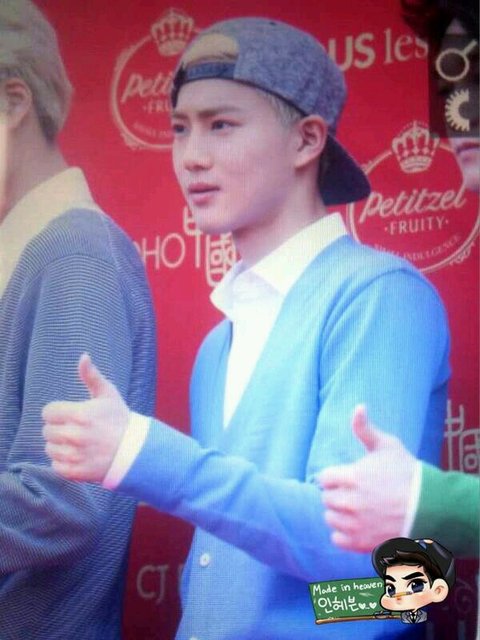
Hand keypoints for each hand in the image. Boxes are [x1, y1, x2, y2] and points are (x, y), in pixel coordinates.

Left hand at [43, 353, 128, 481]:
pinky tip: (79, 456)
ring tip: (78, 443)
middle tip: (76, 429)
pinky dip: (64, 461)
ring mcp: (73, 455)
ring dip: (60, 445)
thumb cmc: (120, 419)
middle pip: (47, 430)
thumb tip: (83, 356)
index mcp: (79, 414)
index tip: (71, 415)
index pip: (48, 412)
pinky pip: (55, 465)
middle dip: (59, 428)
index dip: (58, 412)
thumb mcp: (108, 394)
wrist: (135, 450)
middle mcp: (74, 435)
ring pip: (49, 448)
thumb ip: (91, 376)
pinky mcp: (74, 472)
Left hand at [316, 405, 416, 551]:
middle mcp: (350, 501)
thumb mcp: (387, 446)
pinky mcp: (362, 543)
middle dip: (337, 494)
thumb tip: (358, 407)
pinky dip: (343, 534)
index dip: (334, 477)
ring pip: (330, 519)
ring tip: (355, 509)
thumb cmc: (408, 473)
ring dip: (338, 514)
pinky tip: (356, 526)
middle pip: (326, 499)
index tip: (346, 478)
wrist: (430, 507)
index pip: (324, 478)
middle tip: (354, 493)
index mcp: (352, 476)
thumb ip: (366, 429)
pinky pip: (337, 540)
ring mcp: (355, 524)